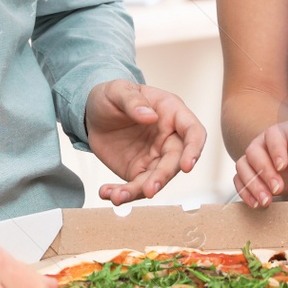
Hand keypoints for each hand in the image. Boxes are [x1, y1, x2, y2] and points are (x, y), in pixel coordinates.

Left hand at [85, 80, 206, 203]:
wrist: (93, 113)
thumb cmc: (112, 96)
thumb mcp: (118, 91)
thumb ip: (133, 101)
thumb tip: (150, 116)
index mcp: (172, 113)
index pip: (193, 132)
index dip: (194, 150)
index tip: (186, 166)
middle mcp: (168, 138)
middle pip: (174, 162)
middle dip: (162, 177)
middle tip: (148, 190)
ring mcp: (155, 157)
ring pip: (156, 179)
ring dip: (139, 191)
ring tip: (118, 197)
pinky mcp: (138, 171)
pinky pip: (135, 186)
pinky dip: (123, 193)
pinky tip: (107, 193)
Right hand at [232, 119, 287, 206]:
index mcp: (286, 132)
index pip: (274, 134)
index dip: (275, 149)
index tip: (282, 167)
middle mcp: (265, 141)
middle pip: (254, 151)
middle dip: (264, 172)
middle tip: (277, 189)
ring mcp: (255, 155)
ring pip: (242, 165)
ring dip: (252, 184)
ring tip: (266, 201)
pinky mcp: (250, 170)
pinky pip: (239, 179)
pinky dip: (245, 191)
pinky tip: (255, 203)